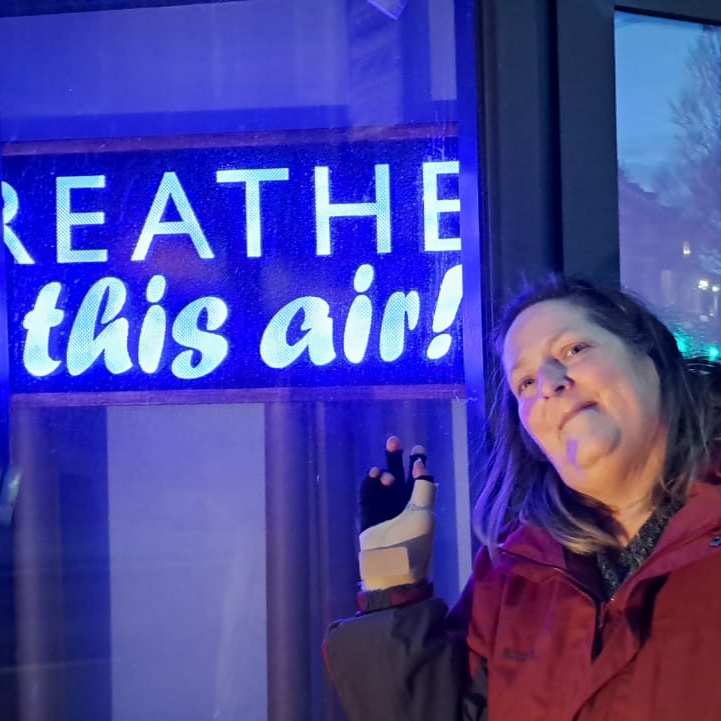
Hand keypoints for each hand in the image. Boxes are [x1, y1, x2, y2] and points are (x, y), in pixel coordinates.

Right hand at [357, 436, 436, 590]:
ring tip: (383, 474)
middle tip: (393, 440)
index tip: (417, 449)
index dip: (418, 464)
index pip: (419, 480)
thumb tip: (421, 466)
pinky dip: (369, 484)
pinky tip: (373, 476)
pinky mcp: (368, 519)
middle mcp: (402, 507)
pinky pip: (367, 497)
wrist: (392, 570)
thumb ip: (423, 489)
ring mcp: (384, 513)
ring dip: (383, 474)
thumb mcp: (425, 514)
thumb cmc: (414, 543)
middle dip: (396, 459)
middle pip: (398, 476)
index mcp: (420, 505)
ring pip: (382, 485)